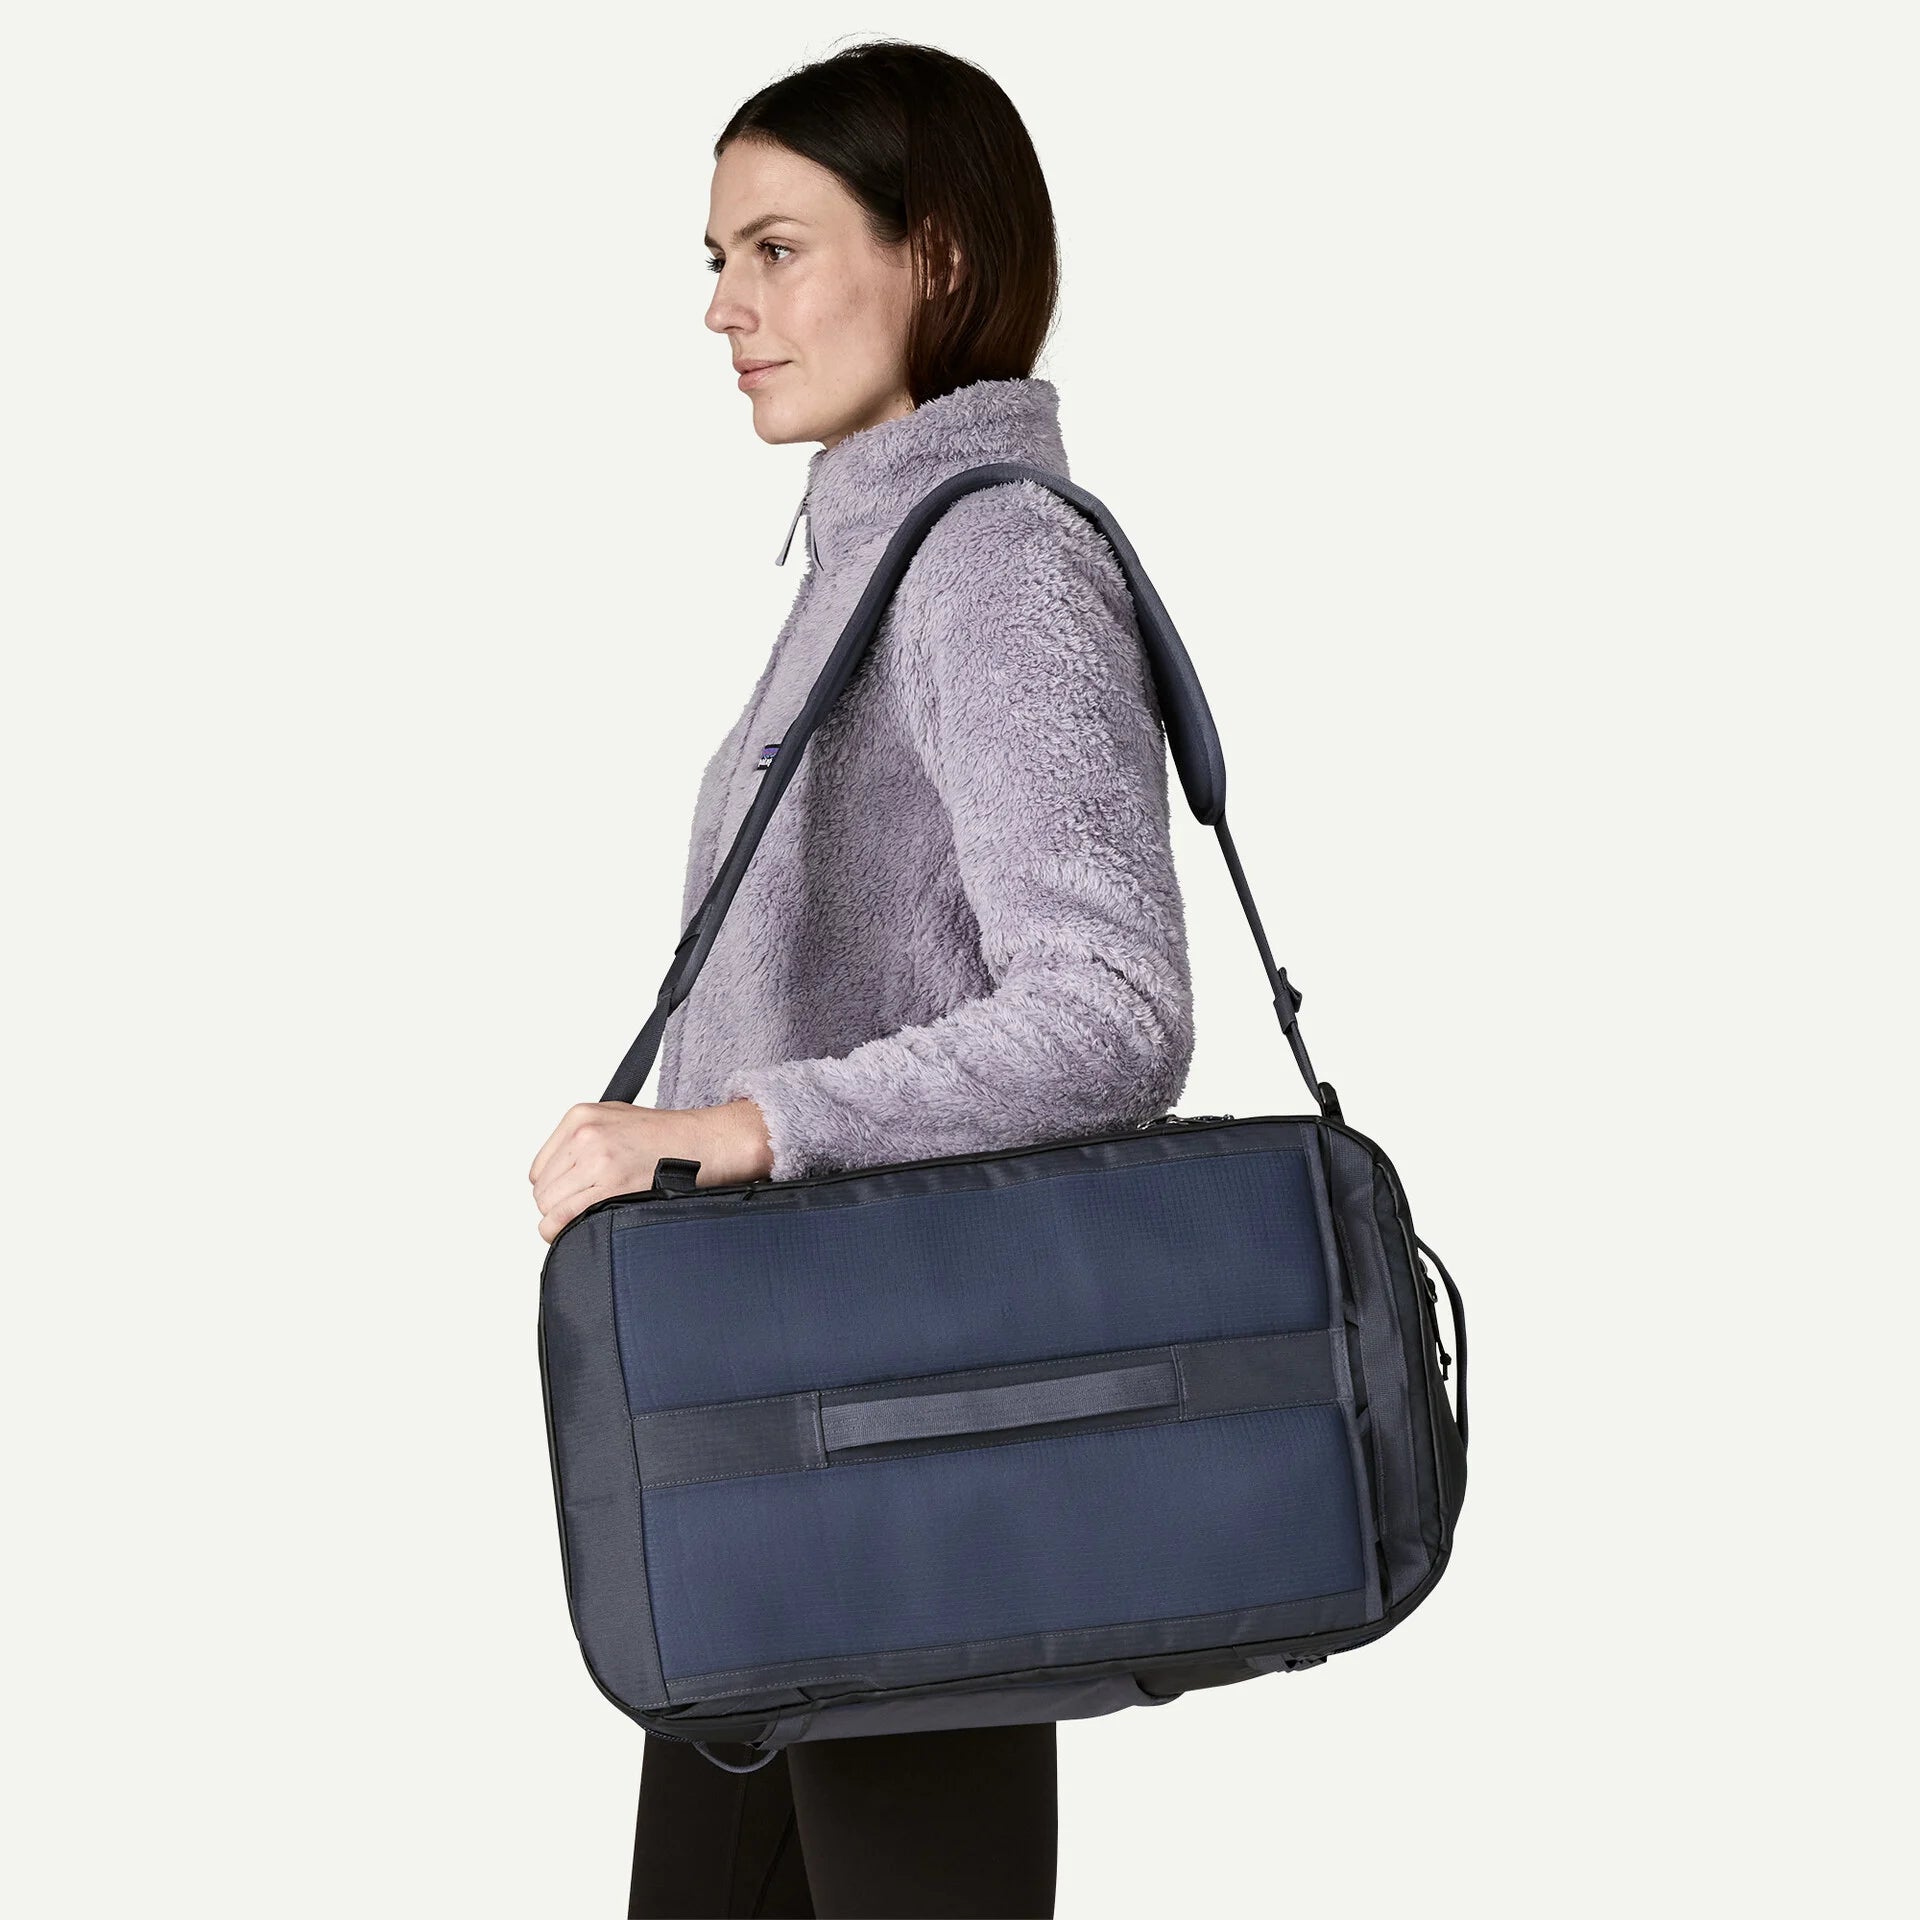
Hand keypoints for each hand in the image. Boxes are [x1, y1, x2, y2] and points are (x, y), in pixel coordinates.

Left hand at [528, 1097, 773, 1243]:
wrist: (706, 1142)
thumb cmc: (669, 1136)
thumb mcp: (616, 1117)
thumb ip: (581, 1140)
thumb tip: (558, 1178)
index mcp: (580, 1116)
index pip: (539, 1169)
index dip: (556, 1188)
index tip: (576, 1196)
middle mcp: (584, 1135)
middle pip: (542, 1191)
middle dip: (560, 1206)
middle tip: (588, 1209)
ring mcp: (597, 1160)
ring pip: (548, 1207)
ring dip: (564, 1220)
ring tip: (593, 1217)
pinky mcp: (611, 1185)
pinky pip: (563, 1219)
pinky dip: (564, 1231)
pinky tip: (584, 1228)